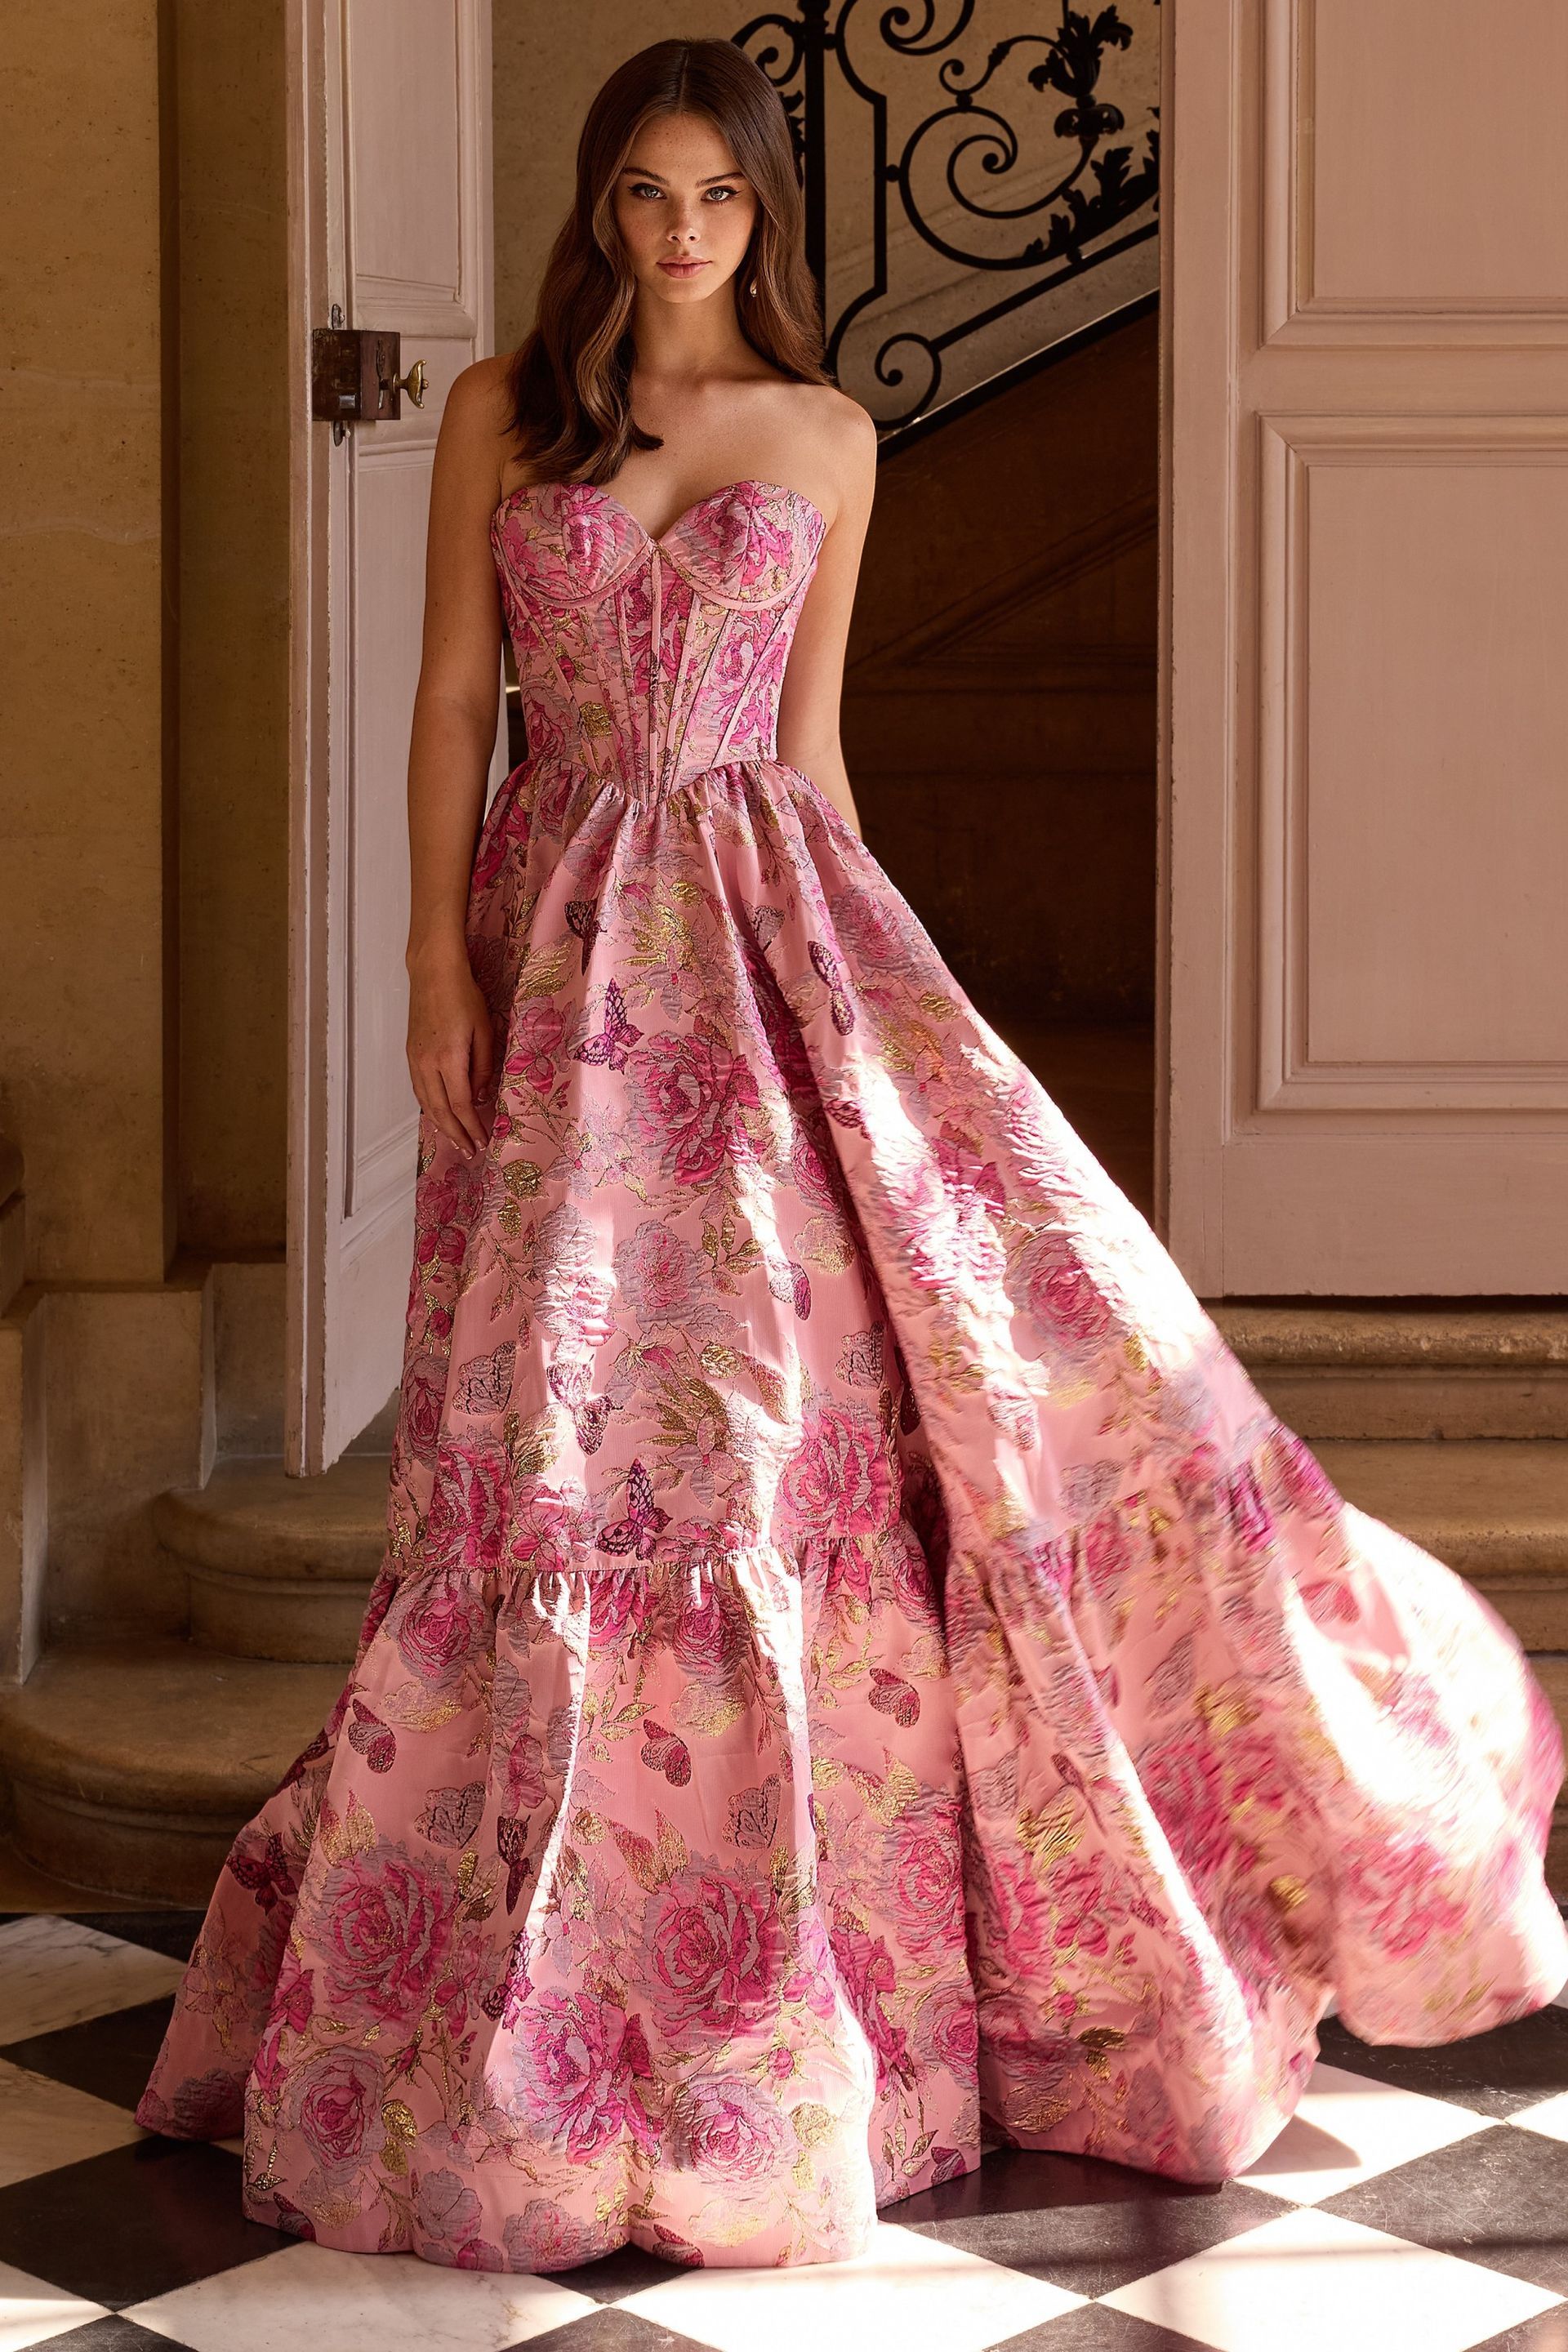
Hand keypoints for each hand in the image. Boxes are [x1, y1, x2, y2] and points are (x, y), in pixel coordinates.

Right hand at [406, 948, 493, 1160]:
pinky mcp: (410, 1054)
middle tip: (468, 1151)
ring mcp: (415, 1060)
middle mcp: (427, 1064)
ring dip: (441, 1125)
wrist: (433, 973)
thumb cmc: (464, 997)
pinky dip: (429, 1107)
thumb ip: (483, 1067)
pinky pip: (419, 1089)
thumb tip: (480, 1097)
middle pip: (440, 1110)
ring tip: (455, 1140)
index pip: (460, 1105)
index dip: (471, 1127)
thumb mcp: (484, 1031)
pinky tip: (438, 1114)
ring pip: (426, 1102)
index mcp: (449, 1059)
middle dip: (455, 1134)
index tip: (482, 1142)